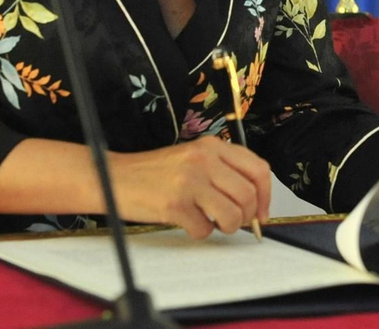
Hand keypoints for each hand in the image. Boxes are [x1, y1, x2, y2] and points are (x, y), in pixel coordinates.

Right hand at [107, 137, 271, 238]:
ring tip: (211, 222)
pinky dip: (201, 233)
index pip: (258, 169)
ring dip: (226, 227)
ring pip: (232, 214)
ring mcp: (189, 181)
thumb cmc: (154, 173)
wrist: (112, 177)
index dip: (266, 196)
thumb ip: (222, 171)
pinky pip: (204, 229)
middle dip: (246, 216)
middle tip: (233, 222)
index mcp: (212, 146)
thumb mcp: (192, 158)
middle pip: (248, 195)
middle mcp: (203, 159)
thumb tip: (254, 201)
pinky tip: (189, 223)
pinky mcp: (174, 204)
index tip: (262, 213)